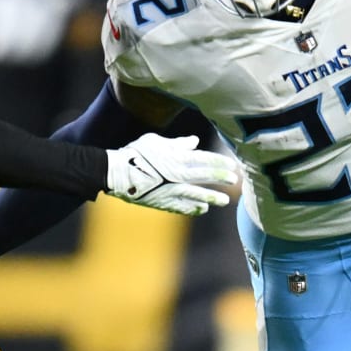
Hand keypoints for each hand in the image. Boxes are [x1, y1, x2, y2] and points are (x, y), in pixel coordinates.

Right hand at [105, 133, 238, 215]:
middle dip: (221, 179)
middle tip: (234, 181)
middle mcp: (177, 175)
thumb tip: (195, 142)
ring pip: (196, 195)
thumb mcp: (156, 142)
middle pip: (204, 177)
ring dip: (211, 198)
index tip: (232, 165)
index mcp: (177, 158)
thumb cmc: (135, 153)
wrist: (116, 174)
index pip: (204, 160)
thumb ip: (178, 144)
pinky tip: (202, 209)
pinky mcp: (163, 202)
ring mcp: (171, 191)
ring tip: (224, 201)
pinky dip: (193, 208)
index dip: (219, 162)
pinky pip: (182, 207)